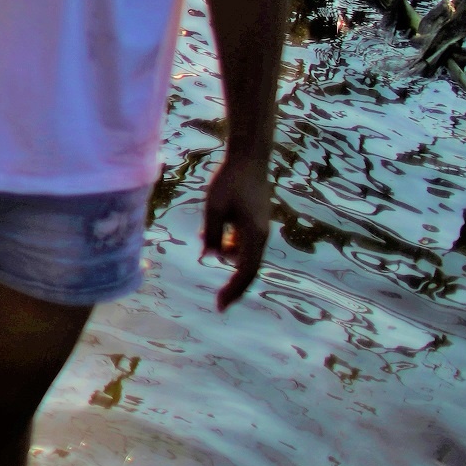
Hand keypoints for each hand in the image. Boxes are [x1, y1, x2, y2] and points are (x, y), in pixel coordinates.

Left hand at [200, 152, 272, 309]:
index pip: (244, 271)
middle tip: (220, 304)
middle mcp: (261, 236)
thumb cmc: (229, 181)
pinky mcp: (255, 223)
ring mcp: (260, 230)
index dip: (233, 290)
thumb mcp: (214, 207)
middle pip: (249, 270)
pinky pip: (244, 244)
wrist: (249, 160)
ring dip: (228, 259)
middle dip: (234, 287)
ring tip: (204, 240)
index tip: (220, 305)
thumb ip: (212, 233)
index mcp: (254, 235)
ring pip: (246, 257)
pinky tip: (210, 236)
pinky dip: (229, 247)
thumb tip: (210, 256)